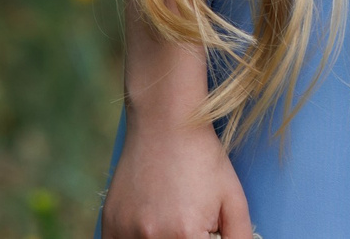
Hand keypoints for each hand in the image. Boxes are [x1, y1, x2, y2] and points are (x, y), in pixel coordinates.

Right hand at [101, 110, 253, 238]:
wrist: (165, 121)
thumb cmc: (202, 157)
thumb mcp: (233, 199)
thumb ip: (240, 237)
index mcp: (185, 236)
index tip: (204, 229)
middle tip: (187, 221)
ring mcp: (124, 232)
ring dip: (161, 238)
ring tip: (170, 213)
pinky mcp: (109, 224)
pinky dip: (137, 238)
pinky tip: (151, 219)